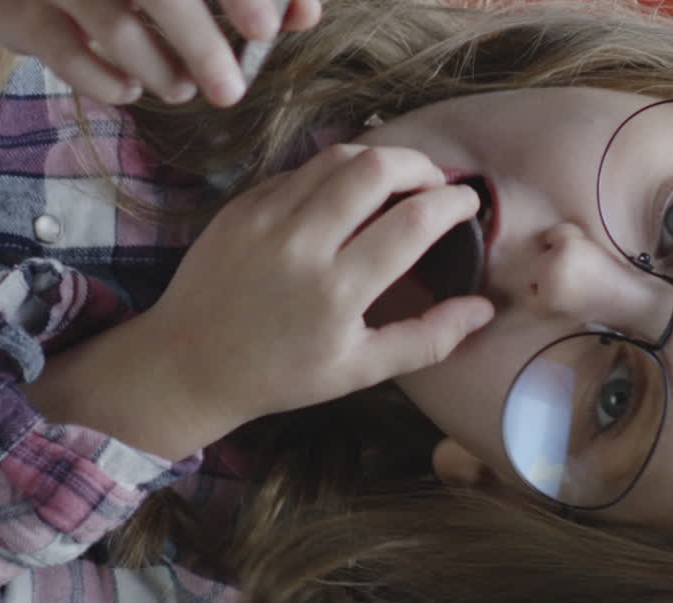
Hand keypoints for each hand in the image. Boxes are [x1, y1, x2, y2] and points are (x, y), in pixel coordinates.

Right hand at [0, 0, 321, 105]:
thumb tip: (304, 15)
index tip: (271, 26)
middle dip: (200, 43)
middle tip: (232, 88)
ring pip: (114, 25)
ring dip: (158, 68)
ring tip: (181, 89)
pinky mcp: (18, 9)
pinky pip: (63, 51)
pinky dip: (104, 81)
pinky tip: (130, 91)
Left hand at [141, 145, 494, 447]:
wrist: (187, 364)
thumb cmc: (281, 375)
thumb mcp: (360, 370)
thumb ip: (427, 339)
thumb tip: (484, 308)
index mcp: (338, 292)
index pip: (412, 222)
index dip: (452, 202)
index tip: (469, 203)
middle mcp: (302, 246)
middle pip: (375, 169)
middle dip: (420, 165)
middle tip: (436, 183)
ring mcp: (265, 219)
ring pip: (336, 157)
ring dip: (379, 158)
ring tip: (399, 179)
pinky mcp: (241, 206)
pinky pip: (299, 170)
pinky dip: (334, 171)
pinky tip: (346, 193)